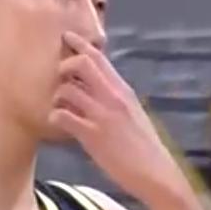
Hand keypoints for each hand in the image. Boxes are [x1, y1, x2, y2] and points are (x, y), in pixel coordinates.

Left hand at [50, 32, 187, 208]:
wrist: (155, 173)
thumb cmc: (144, 146)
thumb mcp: (133, 113)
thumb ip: (115, 98)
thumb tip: (95, 88)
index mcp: (122, 90)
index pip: (99, 57)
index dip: (80, 44)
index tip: (66, 36)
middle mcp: (112, 97)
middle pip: (81, 63)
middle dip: (64, 65)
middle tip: (59, 77)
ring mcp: (101, 115)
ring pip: (67, 89)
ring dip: (57, 96)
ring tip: (59, 106)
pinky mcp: (92, 135)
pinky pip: (62, 116)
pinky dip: (55, 117)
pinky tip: (58, 123)